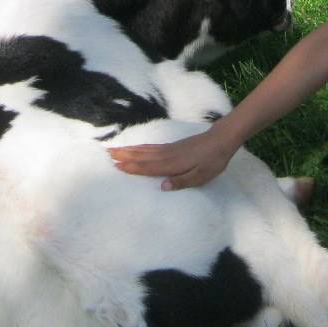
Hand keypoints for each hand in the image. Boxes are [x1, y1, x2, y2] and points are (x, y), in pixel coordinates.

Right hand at [109, 128, 237, 190]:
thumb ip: (182, 181)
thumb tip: (163, 187)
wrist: (220, 140)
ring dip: (129, 150)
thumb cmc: (213, 161)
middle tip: (106, 154)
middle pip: (141, 156)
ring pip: (144, 150)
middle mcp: (167, 155)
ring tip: (114, 149)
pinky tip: (135, 148)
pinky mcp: (172, 146)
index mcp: (172, 164)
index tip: (115, 165)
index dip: (132, 167)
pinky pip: (151, 147)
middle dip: (124, 156)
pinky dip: (140, 147)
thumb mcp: (201, 176)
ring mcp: (168, 149)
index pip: (148, 167)